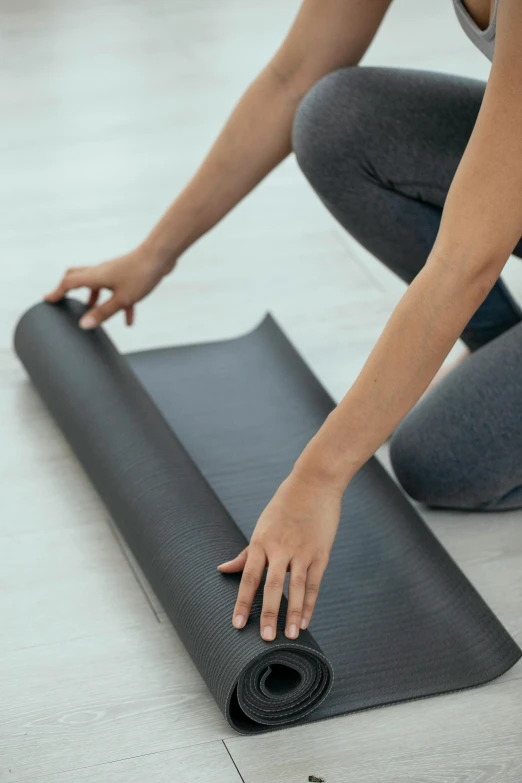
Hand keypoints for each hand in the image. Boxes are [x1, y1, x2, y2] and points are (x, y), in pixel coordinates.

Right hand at [44, 243, 174, 328]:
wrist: (161, 256)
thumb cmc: (141, 275)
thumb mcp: (122, 299)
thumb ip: (103, 313)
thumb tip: (83, 325)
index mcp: (95, 276)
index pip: (69, 283)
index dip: (57, 292)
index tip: (48, 300)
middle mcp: (101, 271)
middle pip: (78, 277)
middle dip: (69, 289)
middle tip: (65, 300)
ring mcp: (114, 272)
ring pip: (98, 285)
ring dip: (94, 298)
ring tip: (93, 313)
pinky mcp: (127, 275)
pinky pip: (118, 290)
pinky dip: (119, 304)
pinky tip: (129, 320)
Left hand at [218, 468, 342, 641]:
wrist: (314, 483)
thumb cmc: (284, 506)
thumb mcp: (262, 526)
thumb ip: (246, 553)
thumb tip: (223, 569)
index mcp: (262, 542)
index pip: (249, 577)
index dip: (242, 602)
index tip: (237, 625)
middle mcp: (280, 548)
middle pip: (271, 585)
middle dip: (267, 613)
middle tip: (264, 638)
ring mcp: (302, 551)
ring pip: (296, 587)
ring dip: (292, 613)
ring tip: (289, 636)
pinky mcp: (320, 553)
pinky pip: (314, 583)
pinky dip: (310, 603)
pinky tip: (306, 621)